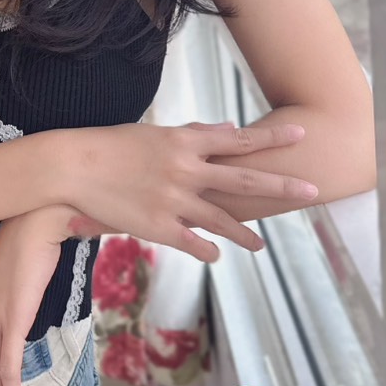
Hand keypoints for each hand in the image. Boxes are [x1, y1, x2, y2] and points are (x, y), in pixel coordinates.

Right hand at [65, 118, 317, 262]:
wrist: (74, 166)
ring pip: (222, 219)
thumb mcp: (156, 132)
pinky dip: (208, 250)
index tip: (300, 134)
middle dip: (280, 185)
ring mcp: (175, 199)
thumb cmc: (111, 144)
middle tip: (311, 189)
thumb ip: (196, 134)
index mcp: (185, 141)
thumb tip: (229, 129)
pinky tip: (217, 256)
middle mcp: (186, 169)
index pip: (238, 139)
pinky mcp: (159, 226)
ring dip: (246, 233)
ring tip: (261, 246)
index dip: (271, 138)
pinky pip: (193, 242)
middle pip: (244, 179)